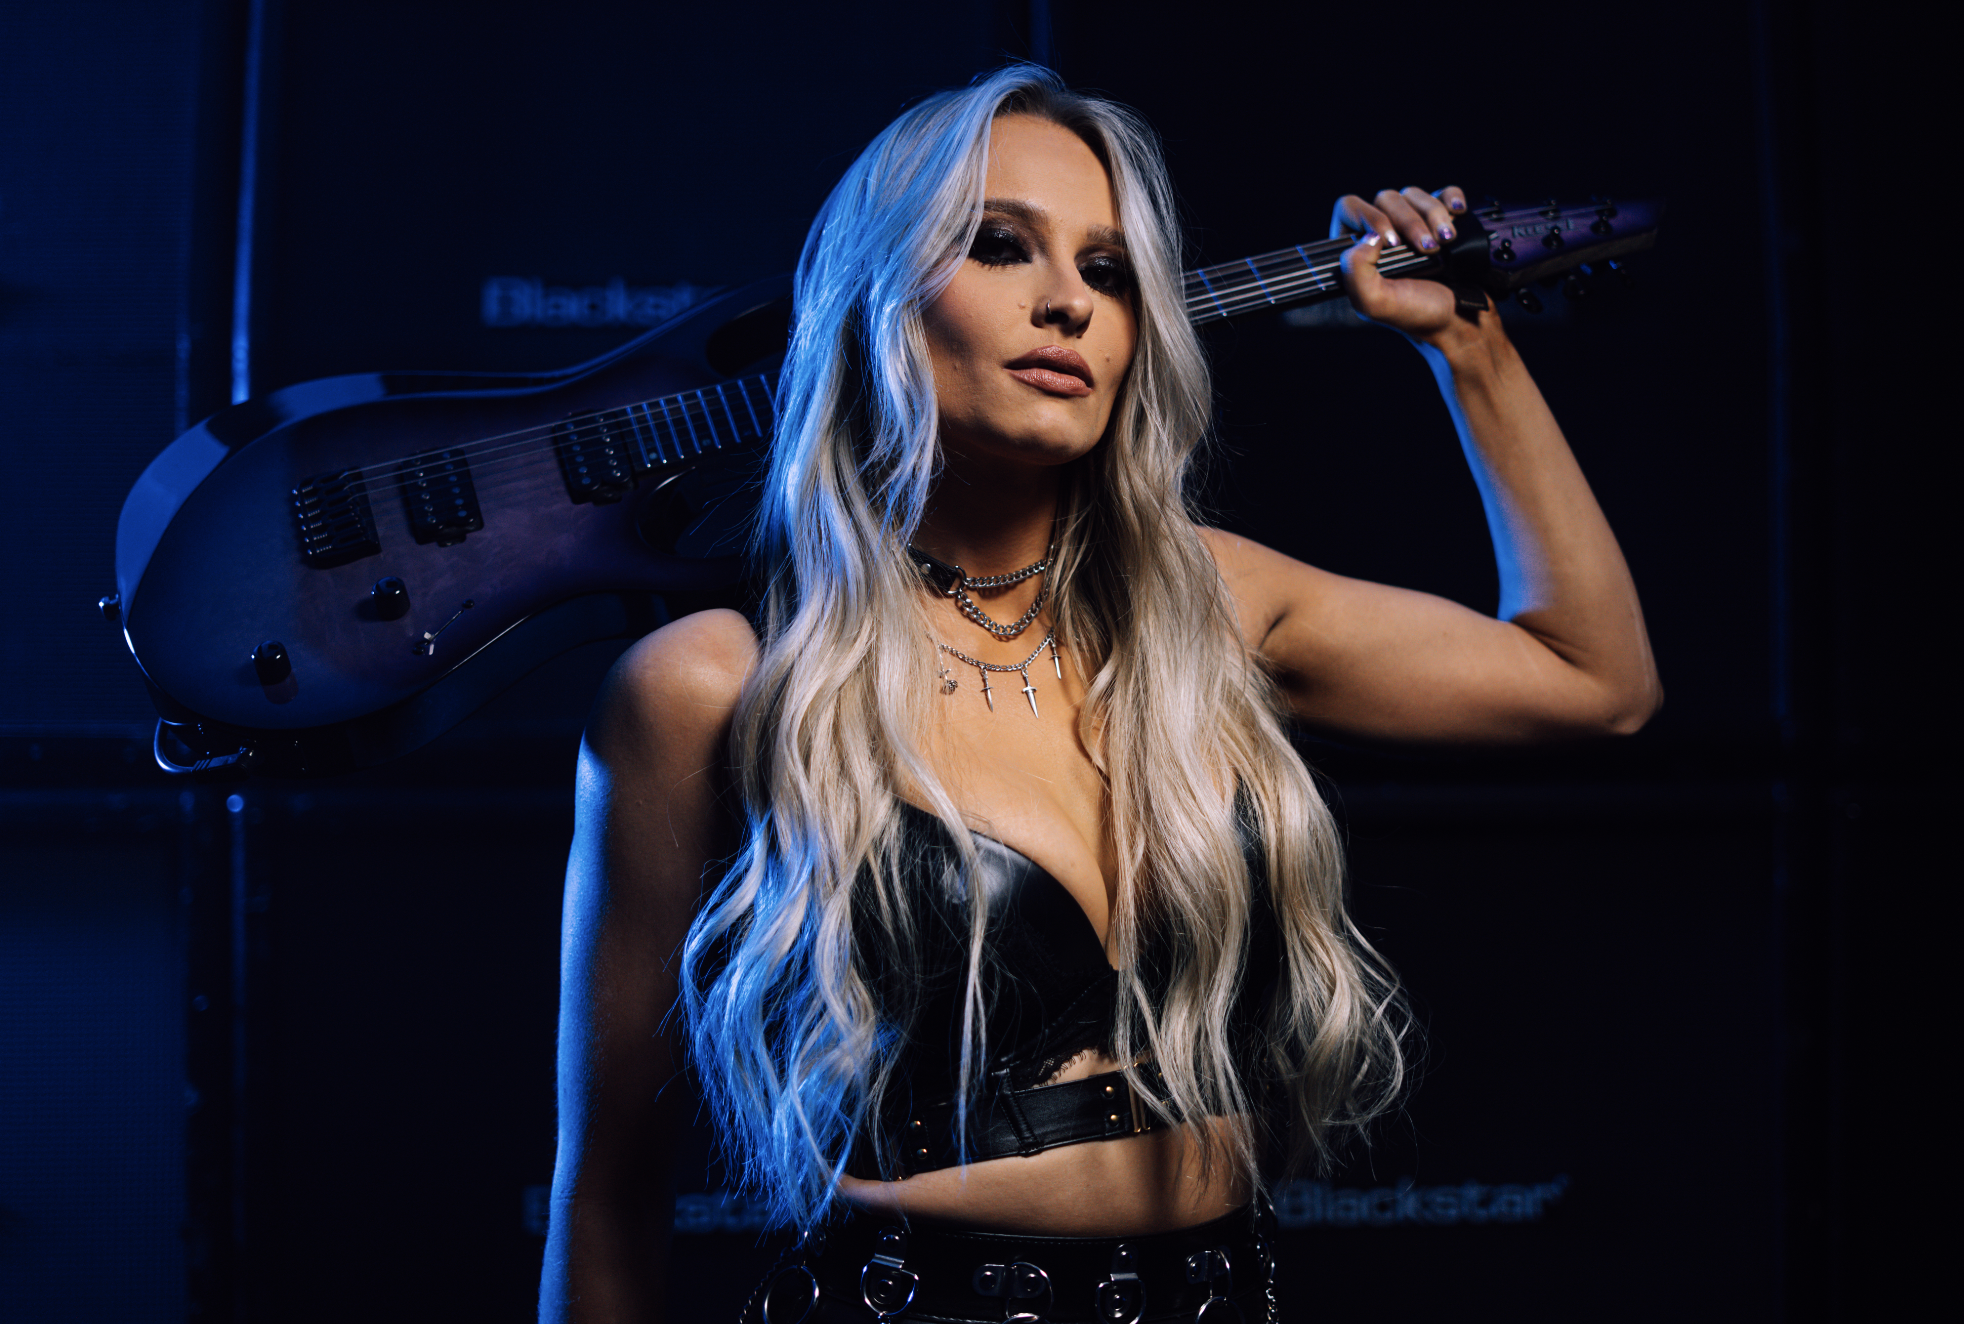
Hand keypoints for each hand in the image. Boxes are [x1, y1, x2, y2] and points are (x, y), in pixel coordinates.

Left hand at [1329, 185, 1480, 341]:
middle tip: (1428, 249)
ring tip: (1447, 241)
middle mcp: (1382, 234)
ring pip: (1414, 194)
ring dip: (1434, 216)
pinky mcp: (1441, 220)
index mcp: (1358, 250)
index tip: (1392, 242)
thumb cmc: (1418, 314)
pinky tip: (1458, 214)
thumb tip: (1368, 237)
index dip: (1370, 217)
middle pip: (1386, 198)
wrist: (1461, 319)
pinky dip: (1452, 200)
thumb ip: (1355, 272)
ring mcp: (1413, 224)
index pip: (1349, 208)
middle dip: (1411, 223)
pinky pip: (1444, 192)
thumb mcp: (1375, 303)